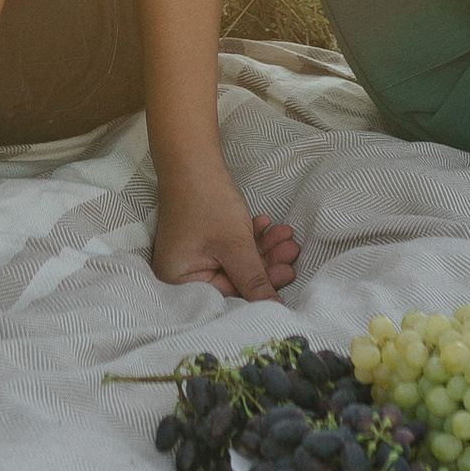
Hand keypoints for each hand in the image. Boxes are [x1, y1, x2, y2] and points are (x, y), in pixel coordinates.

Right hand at [153, 181, 299, 299]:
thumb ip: (254, 281)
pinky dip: (250, 239)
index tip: (287, 274)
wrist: (192, 159)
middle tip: (291, 252)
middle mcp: (181, 272)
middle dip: (265, 264)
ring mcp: (192, 255)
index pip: (226, 296)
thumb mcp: (235, 245)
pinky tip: (267, 225)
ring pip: (236, 262)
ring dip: (263, 249)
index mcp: (179, 280)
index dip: (258, 289)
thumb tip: (275, 310)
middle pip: (233, 280)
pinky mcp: (203, 241)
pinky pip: (231, 249)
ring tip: (286, 235)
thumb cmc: (207, 202)